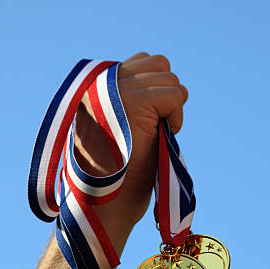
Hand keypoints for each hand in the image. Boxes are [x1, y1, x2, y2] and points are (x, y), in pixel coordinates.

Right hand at [74, 53, 187, 237]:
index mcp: (93, 88)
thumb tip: (165, 84)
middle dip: (165, 96)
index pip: (139, 63)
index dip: (154, 90)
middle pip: (158, 64)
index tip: (147, 122)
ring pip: (169, 78)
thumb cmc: (112, 178)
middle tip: (155, 129)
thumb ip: (127, 101)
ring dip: (171, 107)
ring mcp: (117, 90)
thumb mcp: (114, 130)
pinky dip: (176, 117)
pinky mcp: (136, 102)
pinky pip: (175, 95)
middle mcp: (101, 83)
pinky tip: (161, 137)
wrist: (102, 204)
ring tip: (155, 135)